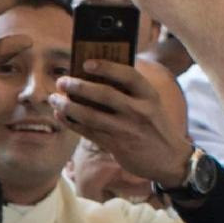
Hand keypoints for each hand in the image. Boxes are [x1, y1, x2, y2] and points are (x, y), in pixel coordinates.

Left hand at [49, 52, 194, 186]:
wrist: (169, 159)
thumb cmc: (155, 125)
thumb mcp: (151, 104)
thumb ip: (130, 91)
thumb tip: (95, 76)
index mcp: (149, 95)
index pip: (128, 75)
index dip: (106, 67)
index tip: (86, 63)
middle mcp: (139, 111)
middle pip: (104, 94)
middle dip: (78, 86)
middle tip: (61, 81)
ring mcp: (126, 129)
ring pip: (90, 115)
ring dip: (68, 106)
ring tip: (54, 99)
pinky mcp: (116, 145)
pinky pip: (88, 132)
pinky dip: (71, 122)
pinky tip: (61, 115)